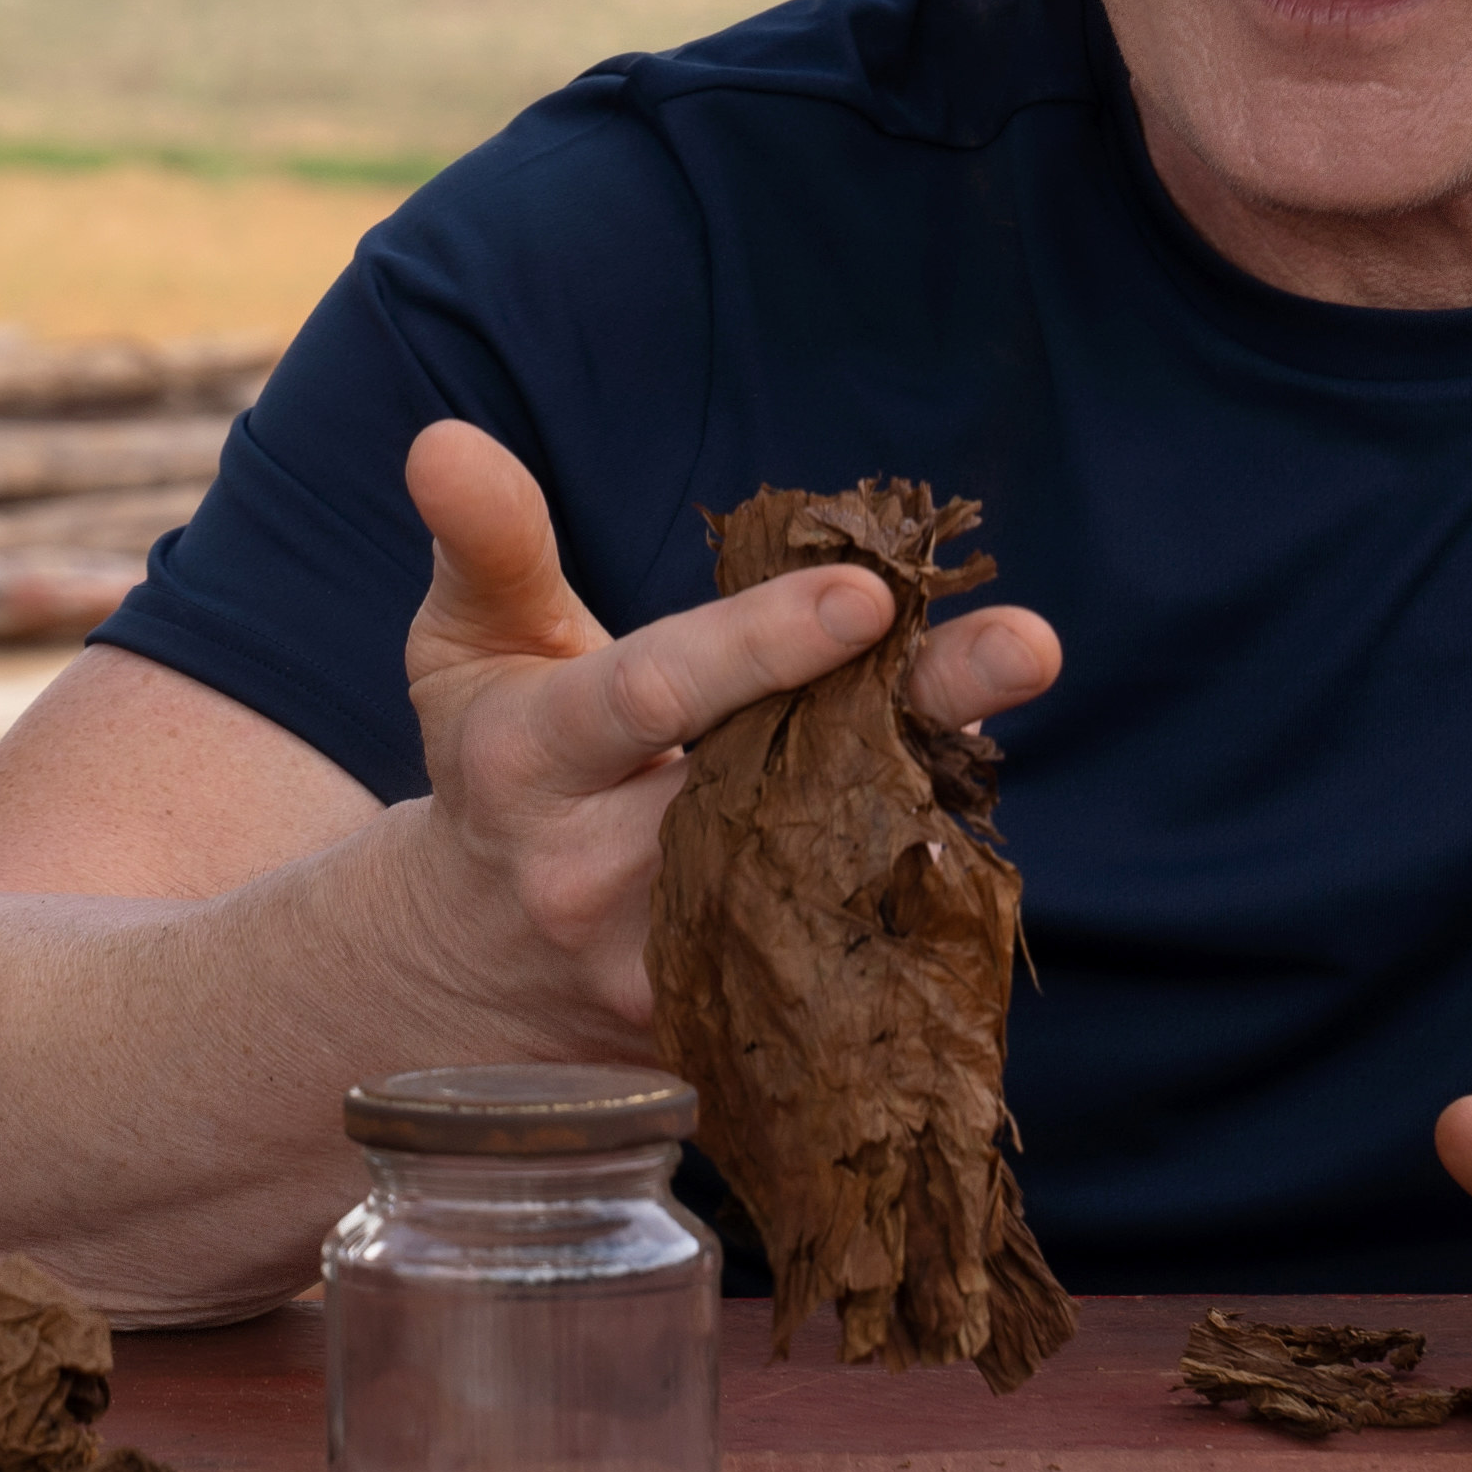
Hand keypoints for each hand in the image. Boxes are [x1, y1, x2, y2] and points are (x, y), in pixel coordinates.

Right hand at [376, 419, 1060, 1055]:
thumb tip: (444, 439)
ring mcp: (655, 969)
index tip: (867, 592)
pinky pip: (832, 951)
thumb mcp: (465, 647)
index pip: (648, 695)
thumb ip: (488, 544)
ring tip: (1009, 682)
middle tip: (1027, 641)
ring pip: (816, 875)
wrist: (467, 966)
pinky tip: (963, 791)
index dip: (758, 645)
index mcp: (524, 760)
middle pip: (768, 788)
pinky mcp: (715, 1031)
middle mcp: (587, 875)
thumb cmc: (491, 764)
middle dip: (908, 713)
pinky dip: (905, 872)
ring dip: (928, 787)